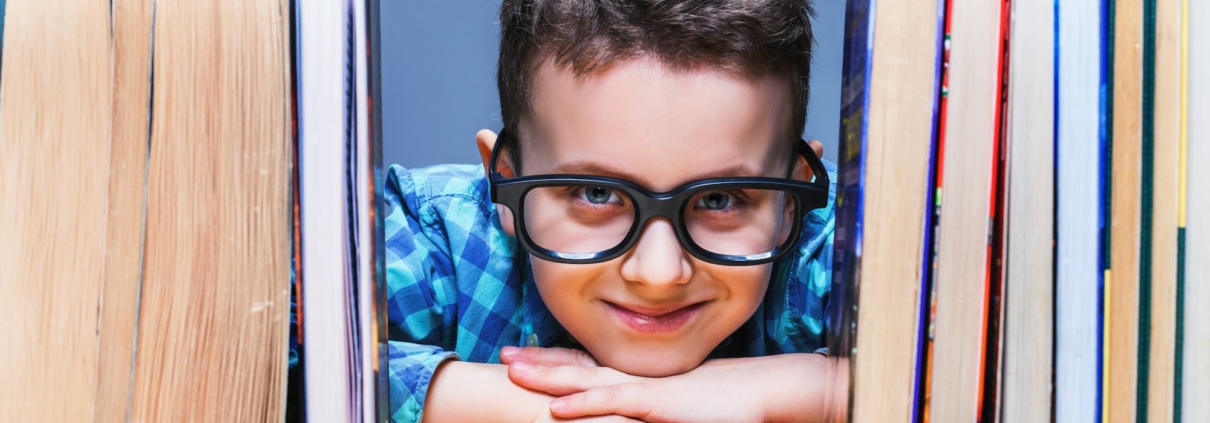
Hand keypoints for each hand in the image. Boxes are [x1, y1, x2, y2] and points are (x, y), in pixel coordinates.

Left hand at [500, 347, 830, 422]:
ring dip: (547, 376)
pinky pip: (613, 403)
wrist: (760, 393)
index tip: (522, 359)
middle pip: (576, 368)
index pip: (586, 367)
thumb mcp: (675, 408)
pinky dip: (584, 404)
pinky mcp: (655, 404)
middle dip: (537, 363)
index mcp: (635, 381)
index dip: (553, 362)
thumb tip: (636, 411)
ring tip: (512, 371)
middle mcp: (633, 381)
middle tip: (503, 356)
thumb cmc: (724, 405)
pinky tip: (557, 408)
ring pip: (585, 381)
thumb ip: (651, 408)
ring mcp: (642, 390)